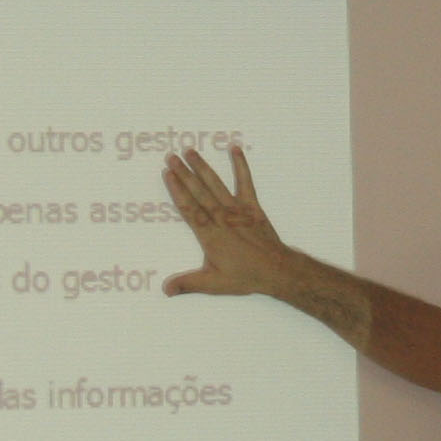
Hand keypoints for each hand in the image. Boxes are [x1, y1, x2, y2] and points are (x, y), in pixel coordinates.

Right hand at [161, 144, 293, 297]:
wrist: (276, 269)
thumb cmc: (245, 276)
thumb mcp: (213, 283)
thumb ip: (188, 284)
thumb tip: (165, 290)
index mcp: (209, 235)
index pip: (189, 208)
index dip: (177, 190)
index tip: (167, 174)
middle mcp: (221, 218)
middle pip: (199, 192)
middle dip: (184, 173)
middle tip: (171, 156)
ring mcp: (237, 210)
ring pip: (216, 184)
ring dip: (202, 167)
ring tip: (190, 151)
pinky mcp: (252, 207)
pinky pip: (245, 182)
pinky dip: (241, 165)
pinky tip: (234, 150)